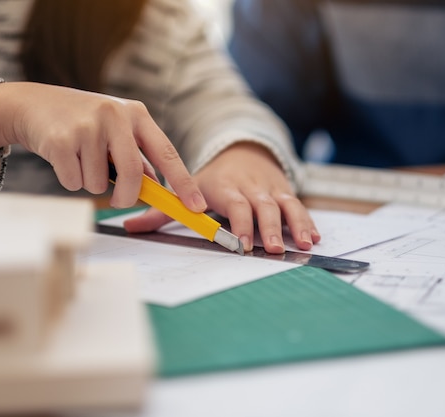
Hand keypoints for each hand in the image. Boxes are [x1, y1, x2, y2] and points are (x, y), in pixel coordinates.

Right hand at [0, 81, 206, 211]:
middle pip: (134, 176)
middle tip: (120, 201)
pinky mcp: (61, 139)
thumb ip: (138, 157)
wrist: (32, 105)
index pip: (168, 153)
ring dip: (91, 182)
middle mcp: (115, 115)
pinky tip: (64, 158)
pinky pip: (74, 182)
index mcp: (136, 114)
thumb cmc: (82, 122)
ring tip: (81, 158)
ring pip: (100, 184)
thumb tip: (158, 189)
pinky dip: (70, 180)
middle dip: (128, 198)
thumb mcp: (116, 130)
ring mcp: (88, 126)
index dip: (184, 183)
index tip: (197, 206)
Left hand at [124, 143, 320, 253]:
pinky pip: (299, 205)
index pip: (235, 204)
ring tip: (304, 244)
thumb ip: (163, 210)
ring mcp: (270, 188)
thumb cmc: (214, 179)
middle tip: (276, 249)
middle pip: (264, 206)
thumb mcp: (189, 188)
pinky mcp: (285, 191)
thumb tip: (130, 226)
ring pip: (286, 205)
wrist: (242, 151)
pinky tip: (314, 237)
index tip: (244, 243)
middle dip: (271, 228)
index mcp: (225, 186)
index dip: (241, 223)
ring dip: (296, 224)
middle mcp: (250, 186)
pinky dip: (308, 221)